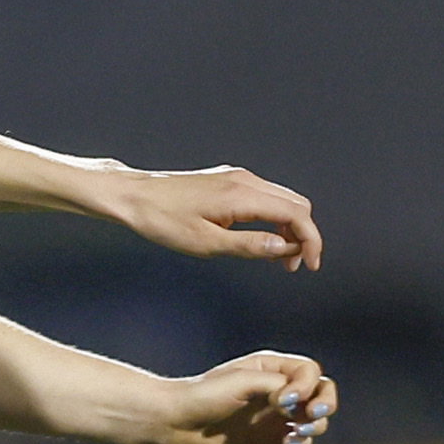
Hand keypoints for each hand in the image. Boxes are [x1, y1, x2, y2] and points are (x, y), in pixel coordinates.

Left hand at [106, 165, 322, 269]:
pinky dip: (272, 218)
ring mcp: (236, 177)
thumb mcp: (205, 243)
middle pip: (296, 205)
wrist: (133, 196)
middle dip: (303, 235)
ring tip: (278, 258)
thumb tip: (284, 249)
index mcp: (242, 194)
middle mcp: (244, 180)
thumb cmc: (161, 219)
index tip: (310, 264)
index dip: (310, 240)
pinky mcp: (227, 180)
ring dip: (288, 228)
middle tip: (294, 265)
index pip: (296, 214)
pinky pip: (264, 197)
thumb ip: (248, 246)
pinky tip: (261, 239)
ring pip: (282, 200)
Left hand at [152, 351, 337, 443]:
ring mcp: (275, 413)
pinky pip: (299, 439)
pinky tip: (289, 442)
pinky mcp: (268, 436)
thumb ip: (277, 385)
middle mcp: (277, 389)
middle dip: (325, 403)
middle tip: (311, 414)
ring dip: (315, 425)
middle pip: (321, 392)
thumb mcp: (243, 382)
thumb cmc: (205, 395)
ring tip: (298, 431)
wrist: (175, 421)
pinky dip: (302, 442)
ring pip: (314, 418)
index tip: (285, 400)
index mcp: (271, 368)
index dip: (307, 386)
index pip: (309, 372)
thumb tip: (300, 401)